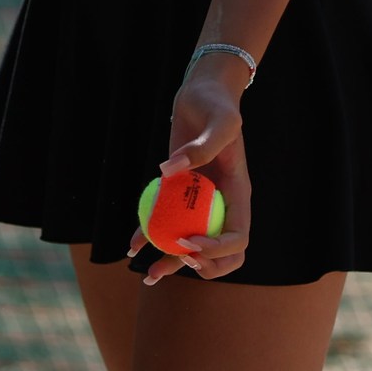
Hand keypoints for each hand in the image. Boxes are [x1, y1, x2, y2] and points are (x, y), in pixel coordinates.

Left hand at [128, 67, 251, 283]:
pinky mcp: (178, 194)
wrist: (201, 94)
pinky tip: (132, 246)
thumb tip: (168, 170)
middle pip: (222, 253)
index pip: (238, 237)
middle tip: (177, 260)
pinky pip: (167, 222)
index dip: (217, 249)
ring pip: (192, 246)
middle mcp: (222, 204)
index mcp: (238, 194)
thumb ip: (201, 147)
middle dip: (202, 267)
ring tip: (148, 276)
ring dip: (172, 263)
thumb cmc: (216, 105)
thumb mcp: (219, 121)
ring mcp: (200, 203)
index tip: (189, 242)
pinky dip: (150, 236)